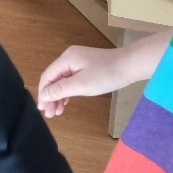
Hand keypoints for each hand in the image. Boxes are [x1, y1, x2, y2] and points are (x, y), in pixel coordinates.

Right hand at [37, 30, 172, 117]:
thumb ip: (60, 90)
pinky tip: (66, 101)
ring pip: (62, 80)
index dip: (43, 94)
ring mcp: (78, 61)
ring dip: (59, 96)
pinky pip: (71, 79)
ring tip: (58, 112)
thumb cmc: (106, 74)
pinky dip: (67, 91)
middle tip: (50, 115)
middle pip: (53, 79)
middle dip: (50, 97)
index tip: (42, 109)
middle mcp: (69, 58)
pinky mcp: (86, 66)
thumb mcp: (81, 85)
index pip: (47, 77)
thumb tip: (43, 95)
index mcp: (66, 59)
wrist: (130, 65)